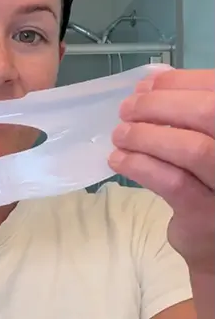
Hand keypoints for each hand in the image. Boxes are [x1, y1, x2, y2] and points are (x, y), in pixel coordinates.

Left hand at [109, 69, 214, 274]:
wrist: (213, 240)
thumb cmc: (206, 182)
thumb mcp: (205, 142)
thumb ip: (188, 113)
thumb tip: (152, 83)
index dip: (180, 82)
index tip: (146, 85)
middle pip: (209, 113)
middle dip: (159, 104)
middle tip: (127, 108)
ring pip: (193, 148)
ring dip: (146, 135)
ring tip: (120, 135)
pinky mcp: (209, 216)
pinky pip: (172, 182)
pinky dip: (139, 165)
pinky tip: (118, 160)